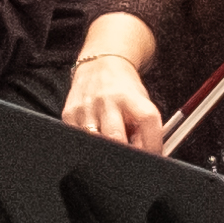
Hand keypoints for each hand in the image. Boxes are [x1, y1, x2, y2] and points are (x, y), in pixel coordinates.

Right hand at [61, 28, 165, 149]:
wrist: (100, 65)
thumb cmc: (124, 88)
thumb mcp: (141, 101)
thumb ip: (145, 127)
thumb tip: (148, 155)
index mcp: (130, 96)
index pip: (146, 122)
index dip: (153, 144)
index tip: (154, 155)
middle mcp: (106, 100)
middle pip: (117, 138)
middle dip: (127, 154)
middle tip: (131, 158)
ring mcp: (85, 108)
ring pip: (97, 144)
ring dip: (107, 151)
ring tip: (113, 145)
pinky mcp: (69, 115)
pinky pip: (81, 141)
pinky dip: (91, 145)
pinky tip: (97, 137)